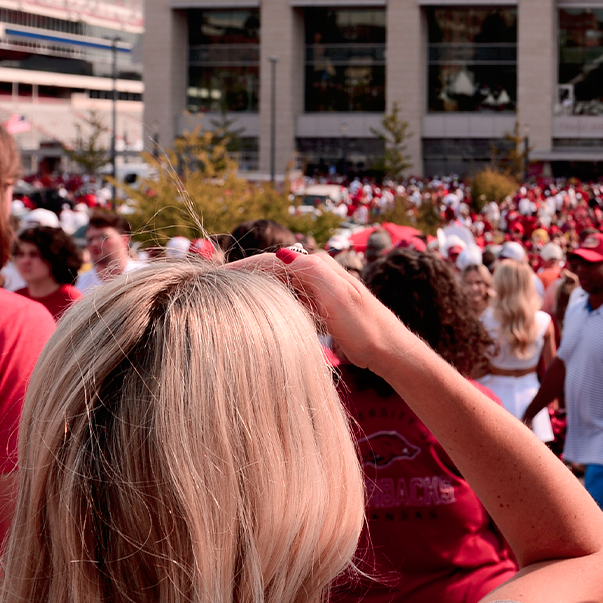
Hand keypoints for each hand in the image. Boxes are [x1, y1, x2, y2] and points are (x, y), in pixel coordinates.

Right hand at [228, 248, 403, 368]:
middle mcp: (318, 271)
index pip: (272, 260)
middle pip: (272, 269)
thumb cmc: (366, 328)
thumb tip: (281, 252)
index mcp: (319, 265)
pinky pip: (288, 297)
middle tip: (213, 286)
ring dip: (255, 287)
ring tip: (228, 296)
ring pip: (278, 283)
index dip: (243, 267)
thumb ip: (313, 273)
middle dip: (244, 275)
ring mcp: (319, 287)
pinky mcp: (320, 304)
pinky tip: (257, 309)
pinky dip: (270, 300)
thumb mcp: (340, 298)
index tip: (216, 276)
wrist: (389, 350)